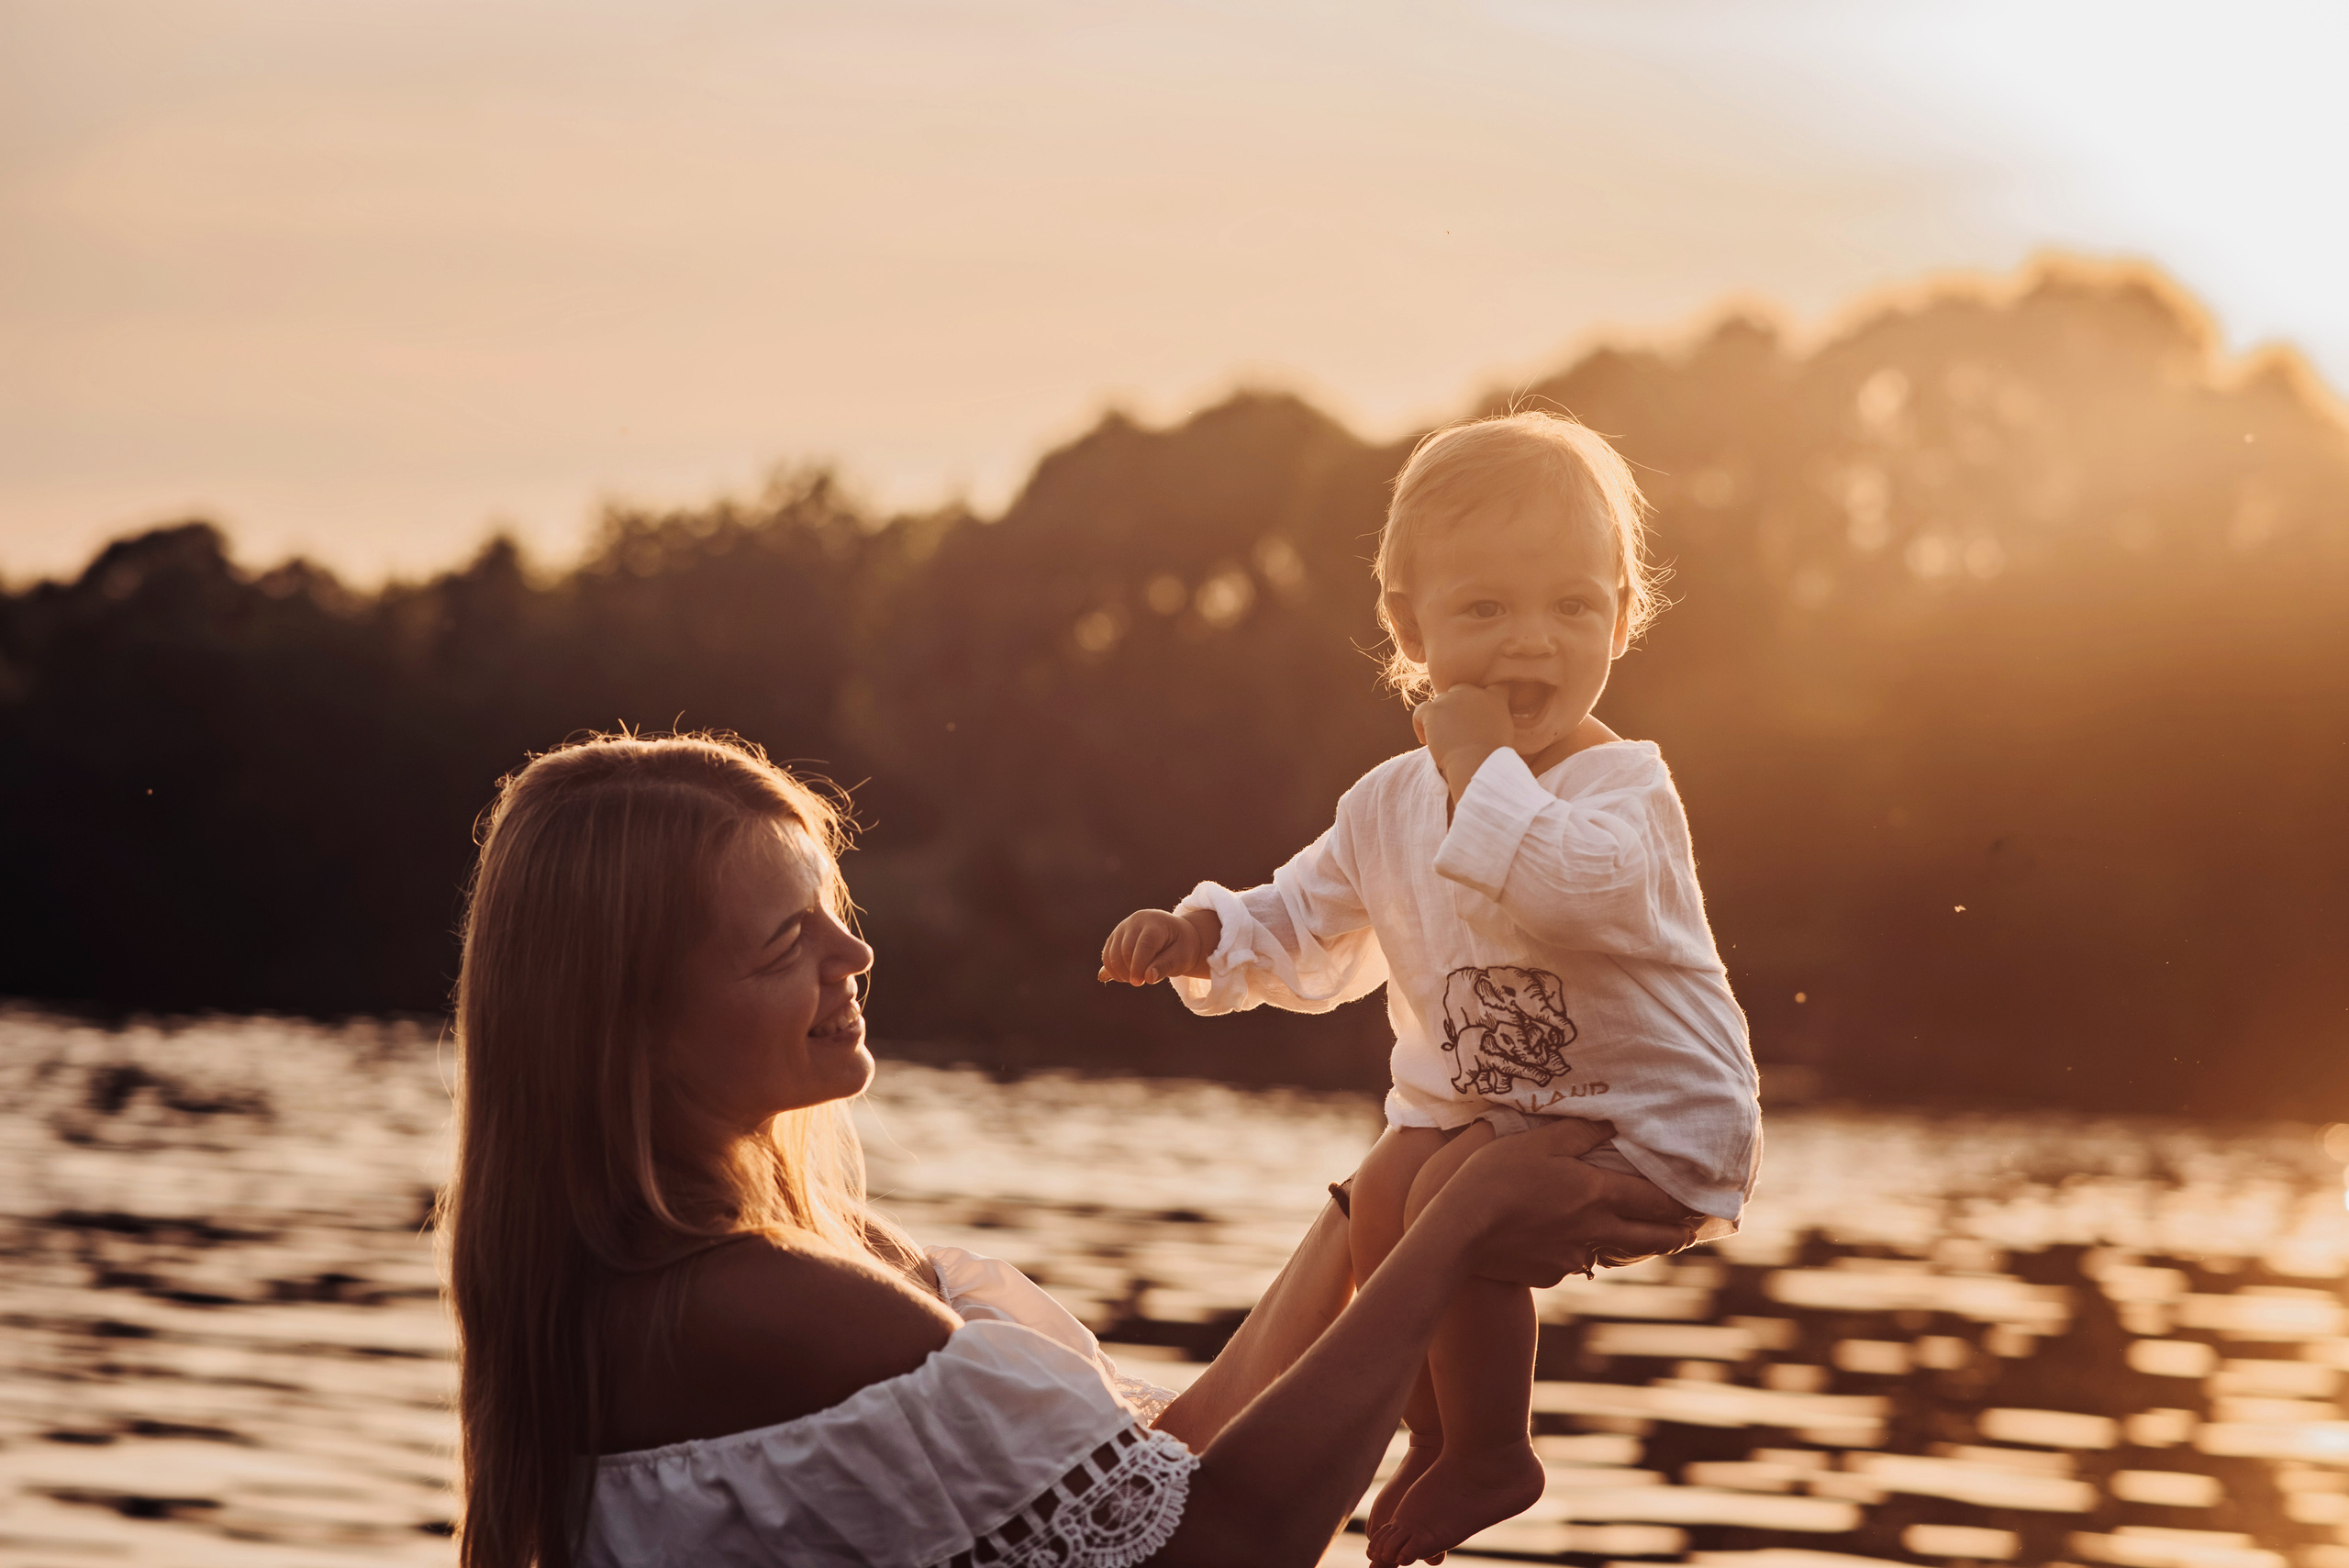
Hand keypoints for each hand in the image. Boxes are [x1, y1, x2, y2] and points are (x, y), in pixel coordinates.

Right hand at [1098, 907, 1216, 984]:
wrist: (1175, 936)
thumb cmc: (1181, 948)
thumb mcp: (1182, 958)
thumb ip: (1166, 966)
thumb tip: (1148, 978)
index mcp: (1156, 923)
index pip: (1144, 944)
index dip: (1139, 965)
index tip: (1140, 982)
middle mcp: (1136, 921)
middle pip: (1125, 950)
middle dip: (1131, 971)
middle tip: (1144, 981)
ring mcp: (1122, 927)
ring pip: (1112, 955)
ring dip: (1121, 973)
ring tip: (1137, 978)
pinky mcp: (1114, 937)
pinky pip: (1107, 957)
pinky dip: (1113, 970)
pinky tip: (1127, 976)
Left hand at [1411, 685, 1512, 802]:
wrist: (1478, 762)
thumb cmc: (1492, 756)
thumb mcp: (1505, 732)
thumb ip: (1495, 719)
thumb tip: (1484, 721)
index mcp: (1494, 698)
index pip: (1493, 686)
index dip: (1485, 696)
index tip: (1479, 712)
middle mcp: (1473, 693)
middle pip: (1460, 690)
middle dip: (1457, 706)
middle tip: (1457, 729)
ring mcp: (1451, 699)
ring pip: (1440, 701)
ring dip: (1440, 717)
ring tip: (1442, 740)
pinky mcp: (1433, 710)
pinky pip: (1420, 711)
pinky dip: (1420, 725)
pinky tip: (1425, 741)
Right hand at [1434, 1119, 1702, 1285]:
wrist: (1460, 1229)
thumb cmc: (1497, 1175)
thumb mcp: (1539, 1141)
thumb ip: (1579, 1132)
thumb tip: (1611, 1123)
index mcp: (1597, 1194)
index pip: (1653, 1200)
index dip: (1678, 1203)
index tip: (1696, 1205)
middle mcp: (1595, 1230)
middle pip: (1647, 1238)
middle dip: (1672, 1235)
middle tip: (1686, 1234)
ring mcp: (1572, 1257)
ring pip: (1612, 1253)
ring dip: (1631, 1247)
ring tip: (1639, 1243)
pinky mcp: (1549, 1273)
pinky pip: (1572, 1263)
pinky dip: (1577, 1254)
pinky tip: (1566, 1247)